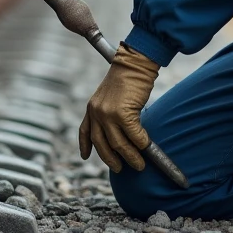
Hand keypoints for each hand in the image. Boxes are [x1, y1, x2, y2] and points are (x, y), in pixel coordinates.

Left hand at [78, 44, 159, 171]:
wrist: (134, 63)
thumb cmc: (127, 77)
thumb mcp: (111, 95)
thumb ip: (110, 112)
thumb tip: (122, 132)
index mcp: (91, 107)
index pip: (84, 131)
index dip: (84, 146)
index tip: (85, 157)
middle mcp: (96, 112)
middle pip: (101, 144)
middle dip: (111, 159)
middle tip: (120, 168)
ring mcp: (108, 114)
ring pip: (118, 145)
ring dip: (130, 157)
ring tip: (139, 164)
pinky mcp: (122, 114)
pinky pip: (134, 136)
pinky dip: (141, 144)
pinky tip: (147, 147)